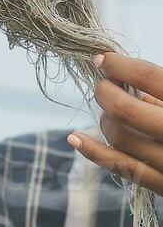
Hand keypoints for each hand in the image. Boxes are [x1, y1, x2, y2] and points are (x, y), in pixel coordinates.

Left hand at [68, 53, 162, 194]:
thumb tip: (127, 80)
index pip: (149, 76)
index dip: (120, 64)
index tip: (103, 59)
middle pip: (124, 108)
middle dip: (105, 91)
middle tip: (104, 85)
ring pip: (119, 136)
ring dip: (105, 118)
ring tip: (109, 111)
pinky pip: (122, 168)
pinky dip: (93, 151)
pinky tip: (76, 138)